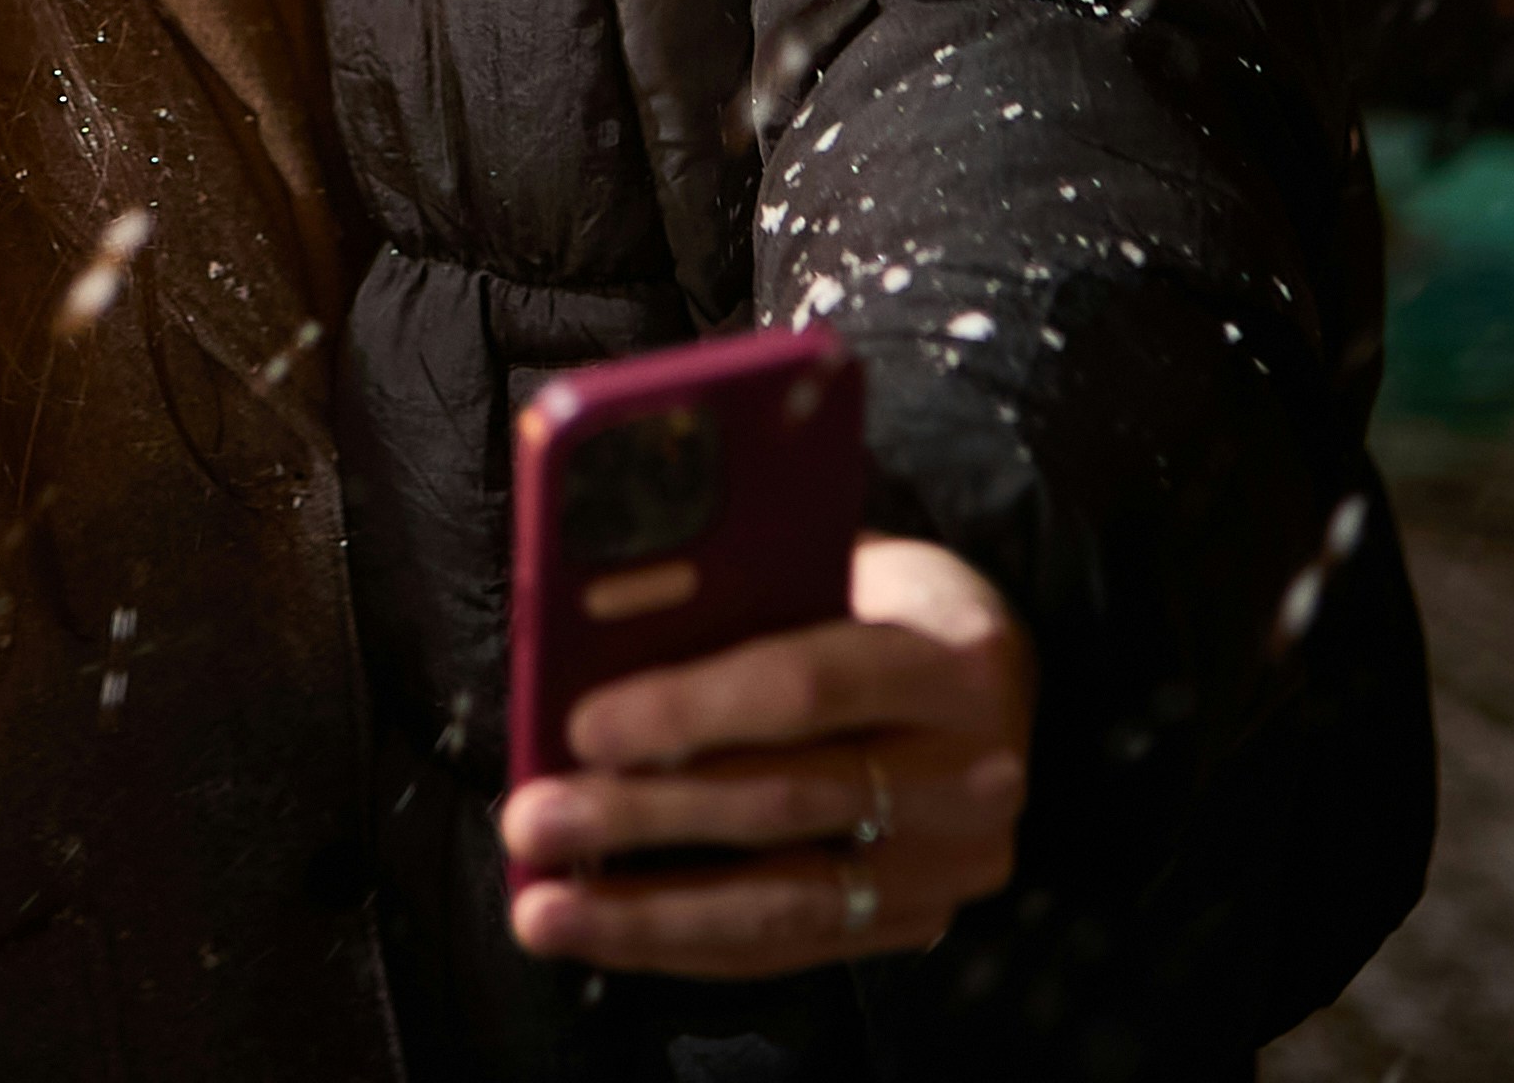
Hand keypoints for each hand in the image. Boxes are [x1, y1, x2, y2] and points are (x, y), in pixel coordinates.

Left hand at [498, 534, 1030, 977]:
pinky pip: (789, 947)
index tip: (582, 725)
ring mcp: (953, 861)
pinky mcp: (918, 918)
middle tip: (534, 817)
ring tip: (545, 906)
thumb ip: (739, 595)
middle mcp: (974, 771)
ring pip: (787, 898)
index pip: (809, 687)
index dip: (690, 709)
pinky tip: (605, 933)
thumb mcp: (827, 566)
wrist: (978, 675)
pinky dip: (687, 945)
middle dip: (644, 815)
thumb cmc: (869, 601)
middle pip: (787, 802)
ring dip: (649, 911)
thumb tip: (585, 634)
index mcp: (954, 656)